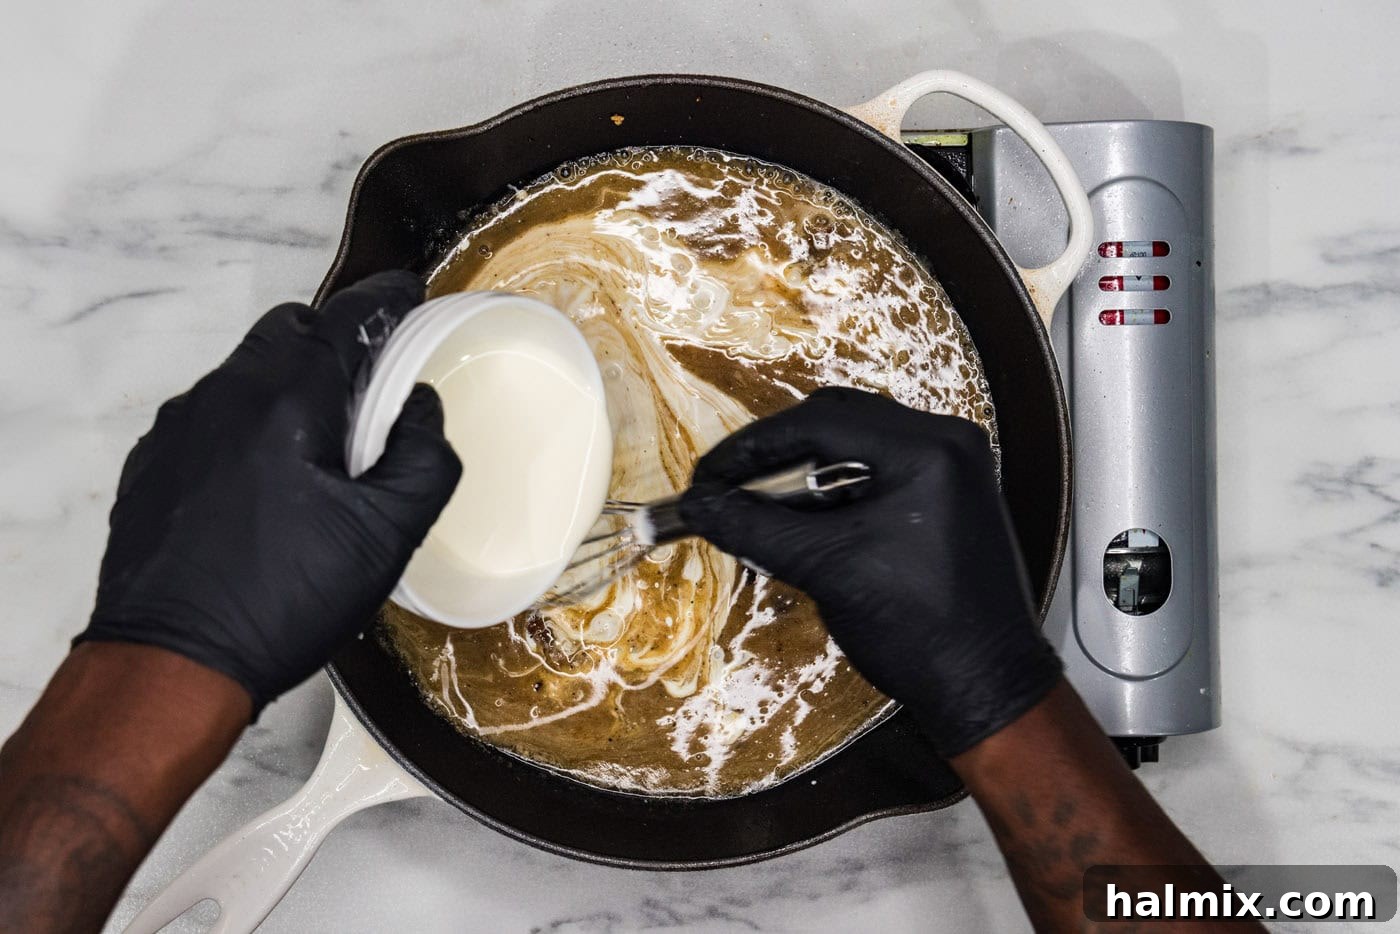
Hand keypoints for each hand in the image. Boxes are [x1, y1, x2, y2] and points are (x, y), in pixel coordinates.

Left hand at [77, 271, 461, 713]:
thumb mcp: (386, 536)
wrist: (171, 664)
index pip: (345, 318)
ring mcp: (177, 431)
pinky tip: (270, 488)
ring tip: (323, 452)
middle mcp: (221, 397)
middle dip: (334, 343)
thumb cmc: (278, 600)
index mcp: (284, 399)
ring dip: (290, 390)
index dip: (385, 301)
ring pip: (244, 376)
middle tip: (373, 388)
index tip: (408, 296)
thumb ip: (423, 459)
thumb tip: (422, 413)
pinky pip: (211, 421)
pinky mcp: (151, 467)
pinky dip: (249, 429)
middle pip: (286, 333)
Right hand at [679, 387, 1060, 756]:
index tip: (707, 476)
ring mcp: (952, 467)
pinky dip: (833, 491)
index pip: (818, 423)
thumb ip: (755, 528)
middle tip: (728, 487)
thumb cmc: (917, 630)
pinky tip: (800, 522)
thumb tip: (698, 505)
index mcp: (927, 449)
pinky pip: (876, 472)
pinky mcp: (948, 495)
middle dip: (775, 454)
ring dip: (802, 472)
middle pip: (837, 420)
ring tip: (758, 507)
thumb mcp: (826, 570)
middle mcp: (946, 441)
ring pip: (855, 443)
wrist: (985, 686)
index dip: (751, 448)